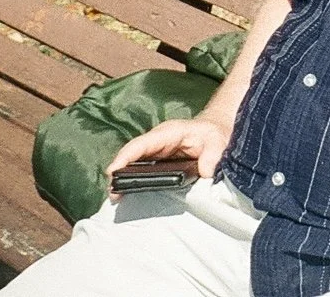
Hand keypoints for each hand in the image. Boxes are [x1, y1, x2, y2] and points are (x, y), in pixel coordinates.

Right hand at [104, 117, 230, 197]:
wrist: (216, 131)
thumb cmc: (214, 133)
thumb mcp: (217, 141)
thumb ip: (212, 155)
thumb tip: (205, 172)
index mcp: (168, 133)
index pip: (141, 144)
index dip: (125, 157)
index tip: (112, 172)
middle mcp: (157, 142)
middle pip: (132, 155)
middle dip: (119, 171)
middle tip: (112, 192)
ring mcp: (157, 151)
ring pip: (134, 162)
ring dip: (124, 178)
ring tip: (116, 197)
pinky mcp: (159, 161)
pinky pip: (142, 169)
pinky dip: (133, 180)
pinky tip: (129, 194)